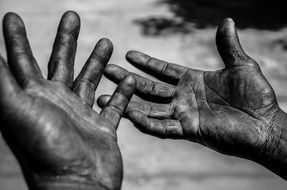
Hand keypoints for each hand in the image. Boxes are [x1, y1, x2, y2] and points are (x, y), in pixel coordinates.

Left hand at [0, 11, 134, 189]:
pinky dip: (122, 92)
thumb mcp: (17, 109)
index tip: (11, 16)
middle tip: (72, 15)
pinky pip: (114, 105)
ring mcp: (81, 115)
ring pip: (89, 80)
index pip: (20, 60)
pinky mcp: (102, 127)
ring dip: (97, 61)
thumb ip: (1, 81)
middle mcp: (56, 103)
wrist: (77, 185)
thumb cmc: (45, 148)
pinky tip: (129, 78)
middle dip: (66, 39)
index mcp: (34, 97)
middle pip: (61, 63)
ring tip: (107, 40)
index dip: (14, 38)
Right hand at [98, 19, 283, 174]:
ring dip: (128, 102)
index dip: (147, 62)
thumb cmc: (257, 96)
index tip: (129, 53)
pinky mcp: (188, 130)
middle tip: (107, 70)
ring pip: (149, 108)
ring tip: (105, 96)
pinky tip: (130, 114)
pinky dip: (146, 122)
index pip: (163, 70)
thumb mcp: (241, 65)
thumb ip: (228, 46)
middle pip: (149, 87)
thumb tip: (227, 21)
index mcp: (193, 80)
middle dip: (128, 79)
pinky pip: (162, 127)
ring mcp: (184, 114)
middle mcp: (184, 97)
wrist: (266, 125)